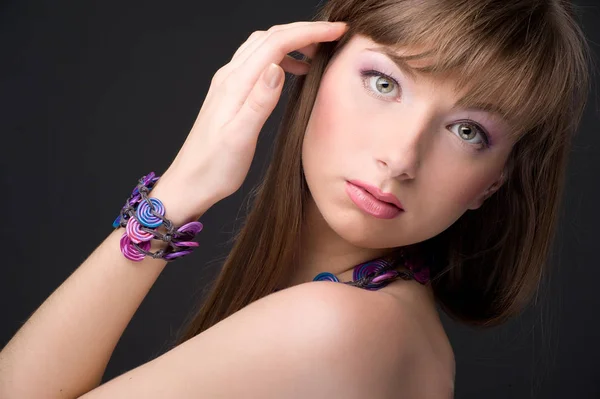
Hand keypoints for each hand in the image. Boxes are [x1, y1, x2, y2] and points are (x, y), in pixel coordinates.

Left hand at [152, 21, 347, 222]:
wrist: (189, 183)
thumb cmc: (214, 168)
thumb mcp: (240, 138)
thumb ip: (259, 102)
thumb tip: (277, 67)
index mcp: (235, 84)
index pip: (276, 43)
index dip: (309, 32)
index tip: (337, 31)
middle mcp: (229, 77)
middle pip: (270, 36)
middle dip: (304, 30)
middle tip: (334, 35)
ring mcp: (228, 83)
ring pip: (263, 46)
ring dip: (291, 40)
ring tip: (318, 51)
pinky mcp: (230, 93)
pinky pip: (258, 63)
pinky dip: (280, 57)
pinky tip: (294, 71)